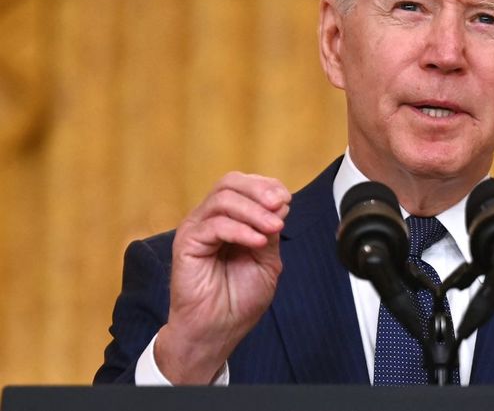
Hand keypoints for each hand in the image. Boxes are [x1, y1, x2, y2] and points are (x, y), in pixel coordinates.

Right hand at [154, 172, 289, 383]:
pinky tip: (257, 242)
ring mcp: (196, 229)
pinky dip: (240, 229)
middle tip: (280, 206)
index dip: (266, 186)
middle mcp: (210, 218)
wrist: (217, 330)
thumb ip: (270, 232)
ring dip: (254, 210)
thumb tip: (279, 204)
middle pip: (230, 182)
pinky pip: (214, 224)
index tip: (286, 201)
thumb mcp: (267, 260)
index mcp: (229, 219)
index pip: (244, 185)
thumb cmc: (239, 300)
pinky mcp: (187, 243)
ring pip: (223, 198)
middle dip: (259, 190)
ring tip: (274, 227)